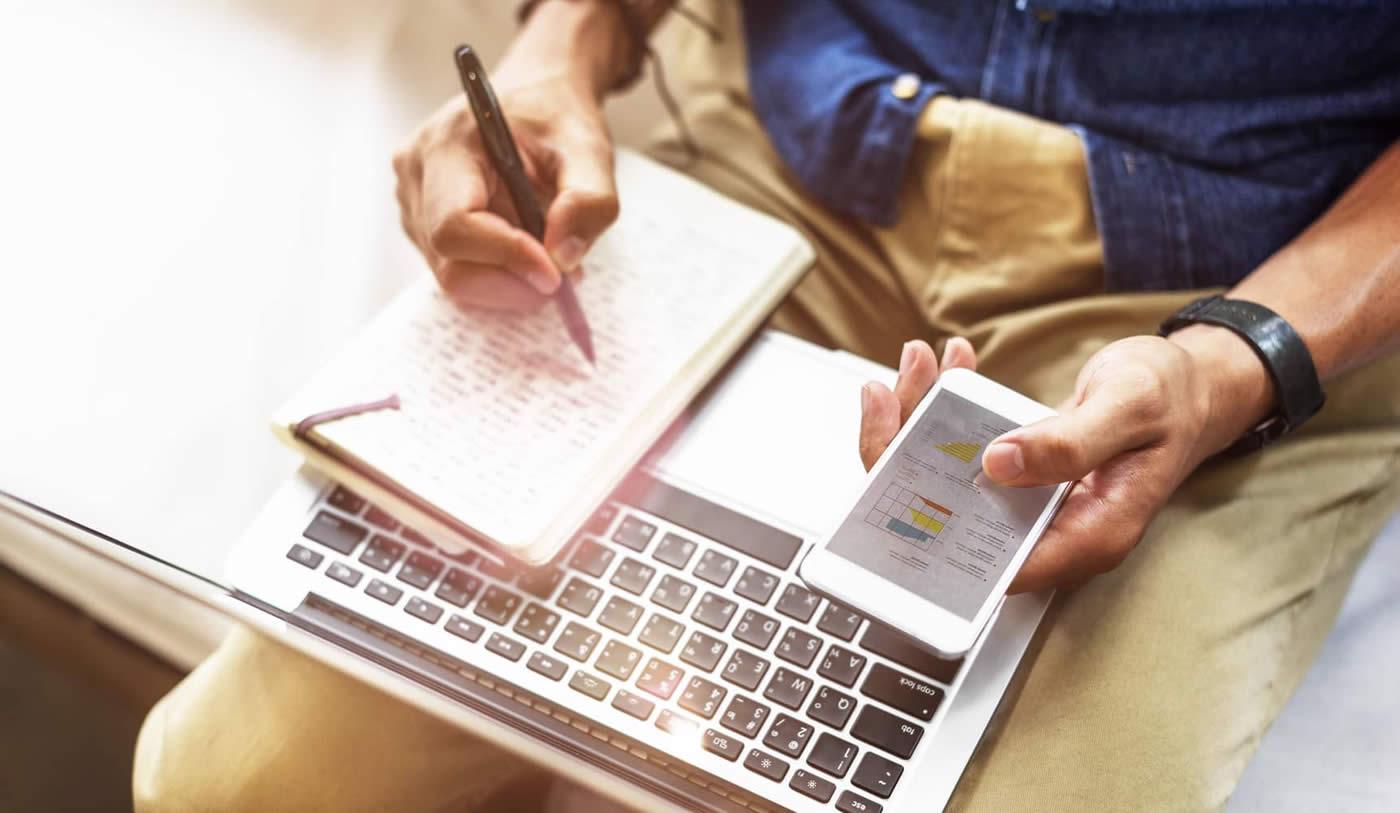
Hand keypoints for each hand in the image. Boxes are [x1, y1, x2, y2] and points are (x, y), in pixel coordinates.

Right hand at [392, 7, 621, 309]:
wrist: (536, 96)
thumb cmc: (557, 117)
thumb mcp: (589, 150)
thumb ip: (588, 201)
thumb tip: (563, 257)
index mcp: (448, 143)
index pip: (456, 225)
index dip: (506, 258)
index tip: (555, 274)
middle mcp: (416, 173)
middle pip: (450, 261)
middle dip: (511, 282)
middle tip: (563, 279)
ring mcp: (413, 201)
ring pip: (452, 274)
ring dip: (508, 282)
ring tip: (550, 256)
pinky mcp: (423, 223)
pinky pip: (456, 270)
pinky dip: (498, 276)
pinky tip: (528, 253)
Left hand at [859, 331, 1271, 591]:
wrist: (1194, 382)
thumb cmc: (1174, 397)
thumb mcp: (1129, 407)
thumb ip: (1069, 442)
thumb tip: (998, 464)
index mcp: (1086, 535)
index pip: (989, 560)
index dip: (930, 526)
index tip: (892, 470)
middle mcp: (1054, 531)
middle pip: (954, 519)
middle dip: (907, 453)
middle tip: (891, 390)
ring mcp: (1035, 505)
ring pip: (950, 482)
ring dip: (921, 422)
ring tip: (916, 362)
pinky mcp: (1023, 477)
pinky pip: (966, 457)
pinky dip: (947, 411)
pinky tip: (947, 367)